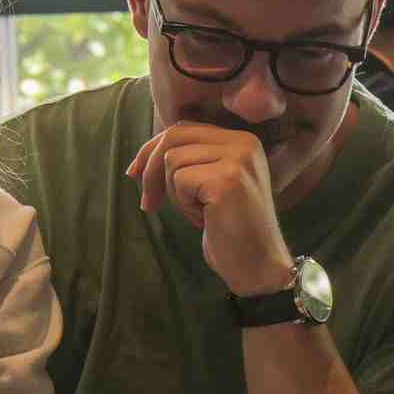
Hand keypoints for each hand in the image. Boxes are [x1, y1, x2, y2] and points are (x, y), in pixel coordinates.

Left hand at [127, 121, 292, 293]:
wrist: (258, 265)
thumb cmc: (231, 229)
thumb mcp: (212, 184)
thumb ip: (191, 161)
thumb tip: (142, 157)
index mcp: (242, 140)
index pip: (184, 129)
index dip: (152, 149)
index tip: (135, 174)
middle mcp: (244, 143)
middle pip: (174, 137)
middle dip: (151, 169)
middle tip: (148, 202)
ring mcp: (237, 159)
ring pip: (173, 160)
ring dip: (175, 194)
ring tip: (198, 213)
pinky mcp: (226, 180)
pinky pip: (180, 181)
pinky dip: (183, 205)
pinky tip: (204, 219)